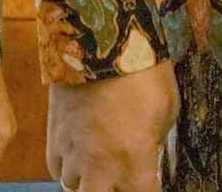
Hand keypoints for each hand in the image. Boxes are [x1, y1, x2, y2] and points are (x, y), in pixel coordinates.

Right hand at [46, 64, 175, 191]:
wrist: (100, 44)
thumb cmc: (143, 73)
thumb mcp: (167, 107)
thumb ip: (157, 138)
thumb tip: (149, 148)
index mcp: (135, 162)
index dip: (147, 190)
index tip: (149, 183)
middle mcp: (101, 167)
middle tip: (120, 179)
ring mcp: (73, 154)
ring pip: (74, 188)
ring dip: (88, 181)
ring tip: (100, 167)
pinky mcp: (54, 137)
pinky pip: (56, 169)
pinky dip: (67, 168)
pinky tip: (78, 156)